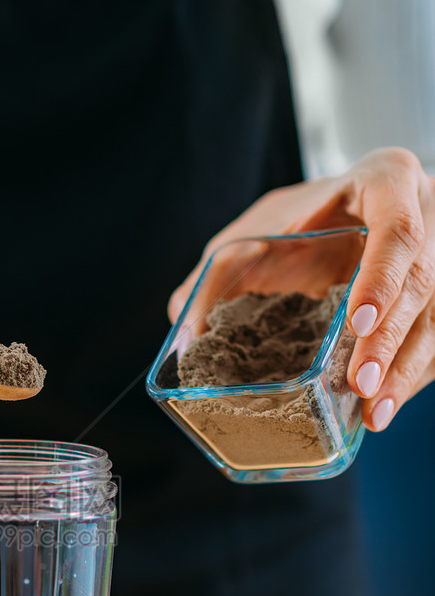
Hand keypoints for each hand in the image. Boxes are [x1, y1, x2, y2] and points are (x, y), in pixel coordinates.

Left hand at [169, 148, 434, 431]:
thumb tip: (184, 334)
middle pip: (421, 282)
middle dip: (389, 341)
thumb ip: (215, 277)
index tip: (357, 321)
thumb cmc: (295, 225)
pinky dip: (410, 376)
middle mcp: (427, 212)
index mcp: (386, 181)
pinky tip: (384, 406)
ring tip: (375, 414)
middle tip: (359, 385)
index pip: (396, 229)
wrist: (337, 218)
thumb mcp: (249, 236)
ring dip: (404, 370)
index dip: (381, 277)